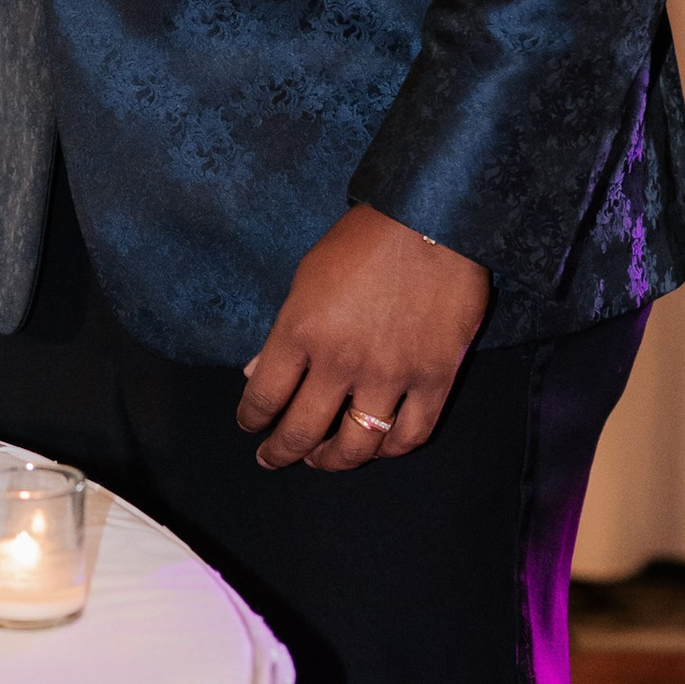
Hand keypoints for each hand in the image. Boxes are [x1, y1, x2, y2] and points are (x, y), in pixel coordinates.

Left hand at [235, 201, 490, 469]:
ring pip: (357, 445)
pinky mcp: (434, 380)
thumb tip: (256, 376)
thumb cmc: (361, 242)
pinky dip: (390, 450)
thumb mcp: (305, 278)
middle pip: (303, 430)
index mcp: (301, 331)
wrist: (430, 222)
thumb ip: (281, 334)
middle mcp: (341, 362)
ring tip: (323, 460)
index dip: (252, 419)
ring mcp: (390, 376)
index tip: (250, 427)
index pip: (265, 396)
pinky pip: (410, 435)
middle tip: (274, 458)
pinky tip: (377, 448)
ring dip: (334, 461)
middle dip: (282, 451)